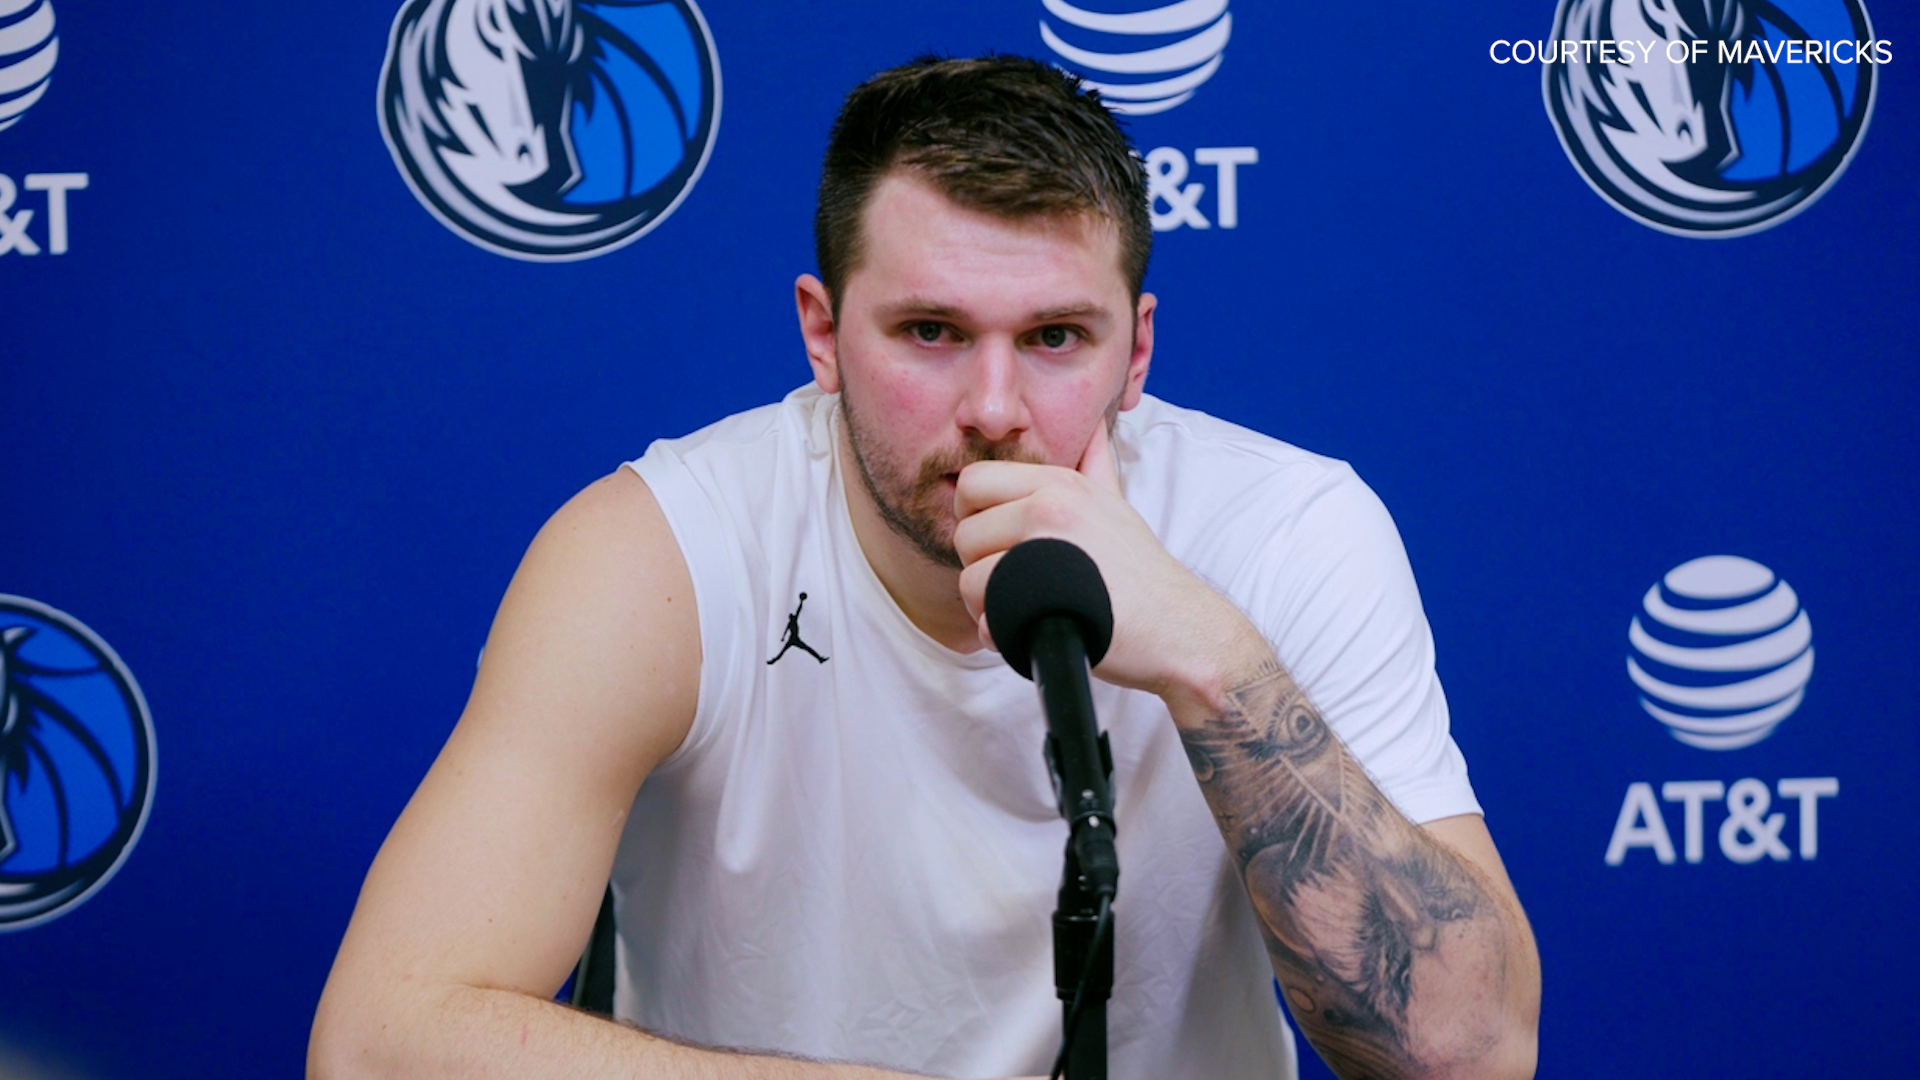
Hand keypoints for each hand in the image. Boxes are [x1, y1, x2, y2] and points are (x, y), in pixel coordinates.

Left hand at [952, 421, 1264, 702]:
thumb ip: (1096, 464)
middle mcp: (1048, 508)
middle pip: (964, 533)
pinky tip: (1027, 631)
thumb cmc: (1141, 572)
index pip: (973, 482)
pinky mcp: (1042, 598)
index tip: (998, 542)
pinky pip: (986, 615)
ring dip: (987, 603)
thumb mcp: (1116, 504)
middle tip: (1012, 582)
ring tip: (1023, 609)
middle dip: (979, 564)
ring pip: (971, 578)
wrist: (1176, 627)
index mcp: (1059, 484)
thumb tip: (1094, 428)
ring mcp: (1044, 552)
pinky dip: (998, 632)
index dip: (974, 516)